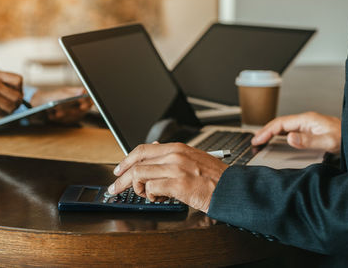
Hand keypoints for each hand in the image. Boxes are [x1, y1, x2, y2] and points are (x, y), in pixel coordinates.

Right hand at [0, 69, 22, 119]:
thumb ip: (3, 82)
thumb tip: (21, 92)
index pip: (18, 80)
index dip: (19, 88)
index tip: (15, 92)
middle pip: (18, 95)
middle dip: (17, 101)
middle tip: (12, 103)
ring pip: (13, 106)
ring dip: (11, 108)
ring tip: (2, 106)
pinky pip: (4, 113)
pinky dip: (2, 113)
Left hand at [30, 87, 91, 124]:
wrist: (39, 104)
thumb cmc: (49, 96)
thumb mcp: (59, 95)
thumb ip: (71, 94)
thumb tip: (83, 91)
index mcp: (77, 92)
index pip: (89, 98)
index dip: (87, 103)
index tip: (81, 106)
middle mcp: (79, 101)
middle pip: (84, 109)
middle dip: (71, 111)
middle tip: (59, 111)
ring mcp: (76, 109)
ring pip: (76, 116)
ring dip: (64, 116)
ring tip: (55, 113)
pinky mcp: (71, 117)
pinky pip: (70, 121)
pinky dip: (61, 119)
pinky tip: (54, 116)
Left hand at [108, 143, 228, 212]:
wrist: (232, 189)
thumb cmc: (215, 178)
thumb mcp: (193, 159)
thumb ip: (173, 156)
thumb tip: (154, 153)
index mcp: (178, 148)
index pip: (143, 149)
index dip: (127, 160)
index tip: (119, 170)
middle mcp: (175, 155)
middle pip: (137, 162)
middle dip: (122, 176)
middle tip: (116, 187)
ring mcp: (176, 169)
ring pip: (140, 175)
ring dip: (137, 188)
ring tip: (146, 195)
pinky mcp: (178, 184)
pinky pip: (150, 188)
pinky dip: (149, 196)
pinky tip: (158, 198)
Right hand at [251, 112, 341, 153]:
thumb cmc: (345, 138)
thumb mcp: (327, 142)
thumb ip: (307, 141)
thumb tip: (289, 138)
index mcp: (306, 120)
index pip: (280, 124)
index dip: (266, 131)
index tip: (257, 140)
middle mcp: (305, 120)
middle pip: (279, 124)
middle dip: (264, 132)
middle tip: (254, 142)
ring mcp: (307, 125)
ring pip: (283, 127)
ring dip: (270, 133)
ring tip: (260, 140)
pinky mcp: (309, 130)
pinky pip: (289, 131)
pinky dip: (278, 135)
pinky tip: (275, 140)